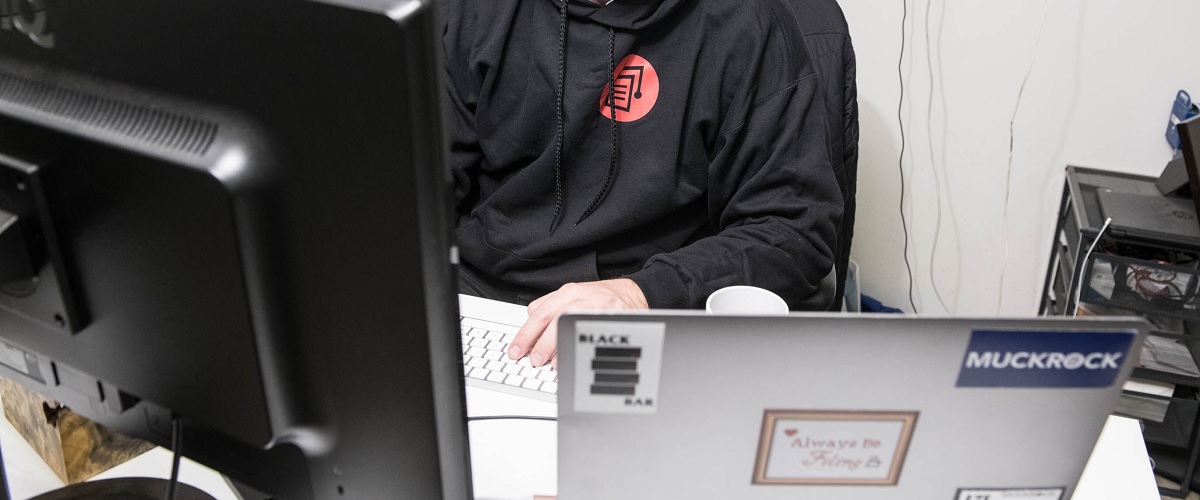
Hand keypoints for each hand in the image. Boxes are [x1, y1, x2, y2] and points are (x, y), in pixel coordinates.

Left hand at [508, 279, 647, 368]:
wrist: (633, 293)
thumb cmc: (601, 298)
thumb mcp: (574, 295)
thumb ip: (551, 306)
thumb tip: (530, 322)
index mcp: (567, 293)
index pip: (538, 313)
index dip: (525, 334)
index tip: (516, 350)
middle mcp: (578, 298)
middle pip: (551, 319)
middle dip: (538, 342)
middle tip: (532, 359)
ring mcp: (594, 307)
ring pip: (568, 325)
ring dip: (555, 346)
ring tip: (548, 363)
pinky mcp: (609, 317)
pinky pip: (590, 333)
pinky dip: (578, 347)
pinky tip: (572, 357)